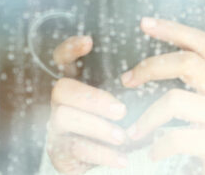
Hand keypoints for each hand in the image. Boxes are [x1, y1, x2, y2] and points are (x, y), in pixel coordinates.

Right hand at [45, 35, 130, 173]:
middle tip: (120, 110)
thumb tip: (149, 77)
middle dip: (91, 97)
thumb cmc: (113, 127)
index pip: (61, 60)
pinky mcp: (59, 152)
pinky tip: (122, 158)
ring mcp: (55, 127)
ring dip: (97, 126)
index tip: (88, 42)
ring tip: (122, 136)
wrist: (100, 166)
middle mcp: (59, 103)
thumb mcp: (118, 106)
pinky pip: (76, 148)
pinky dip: (102, 154)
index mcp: (74, 85)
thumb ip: (124, 90)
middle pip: (61, 89)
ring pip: (64, 117)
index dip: (70, 49)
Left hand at [120, 17, 204, 174]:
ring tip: (134, 130)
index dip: (172, 29)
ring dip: (147, 117)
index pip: (200, 41)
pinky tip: (152, 151)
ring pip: (175, 101)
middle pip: (188, 63)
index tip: (144, 23)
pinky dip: (158, 145)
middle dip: (151, 66)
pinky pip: (176, 137)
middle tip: (128, 79)